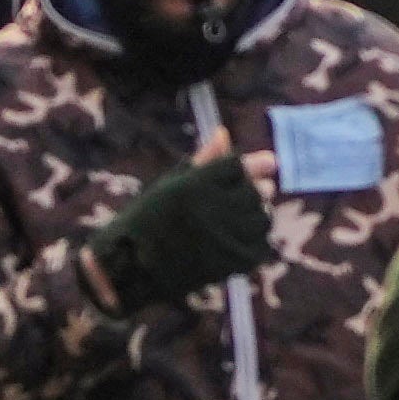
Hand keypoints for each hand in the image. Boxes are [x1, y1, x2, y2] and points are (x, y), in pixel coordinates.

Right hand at [85, 142, 274, 307]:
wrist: (132, 267)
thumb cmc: (147, 220)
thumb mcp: (171, 183)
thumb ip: (203, 159)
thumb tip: (224, 132)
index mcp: (196, 184)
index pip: (239, 166)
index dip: (253, 165)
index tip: (266, 164)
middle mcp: (211, 207)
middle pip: (256, 191)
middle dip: (257, 190)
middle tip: (252, 194)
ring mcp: (222, 236)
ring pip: (262, 219)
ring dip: (259, 215)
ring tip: (245, 217)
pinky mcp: (228, 262)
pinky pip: (258, 247)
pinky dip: (256, 242)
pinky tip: (242, 240)